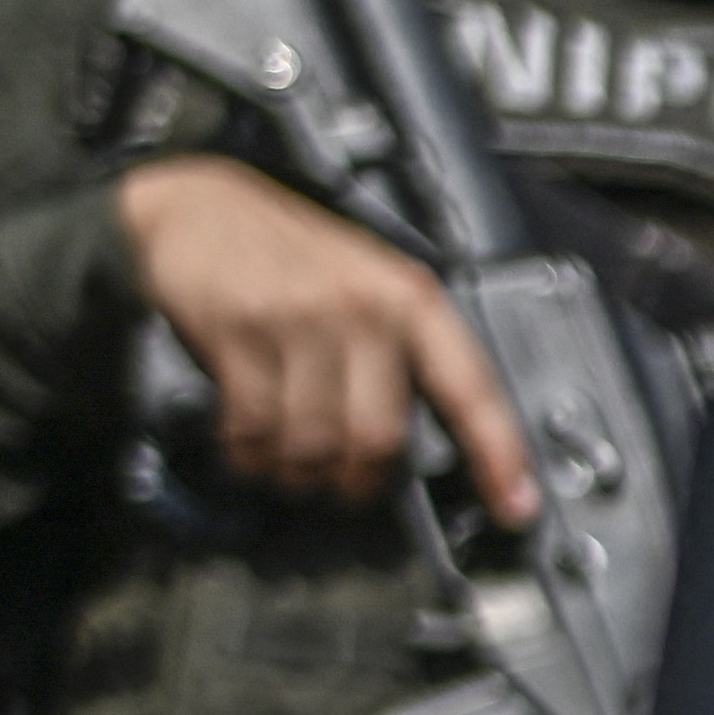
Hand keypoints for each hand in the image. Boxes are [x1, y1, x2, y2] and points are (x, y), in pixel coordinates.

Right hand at [115, 157, 534, 522]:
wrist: (199, 206)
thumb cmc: (295, 259)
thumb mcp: (370, 287)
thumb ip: (404, 354)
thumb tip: (438, 445)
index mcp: (410, 299)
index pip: (471, 388)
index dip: (498, 455)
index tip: (514, 507)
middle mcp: (362, 307)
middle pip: (380, 438)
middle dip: (361, 481)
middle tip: (348, 487)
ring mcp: (299, 318)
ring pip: (316, 443)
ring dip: (302, 475)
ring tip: (296, 468)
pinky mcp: (239, 332)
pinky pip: (256, 428)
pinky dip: (254, 456)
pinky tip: (254, 451)